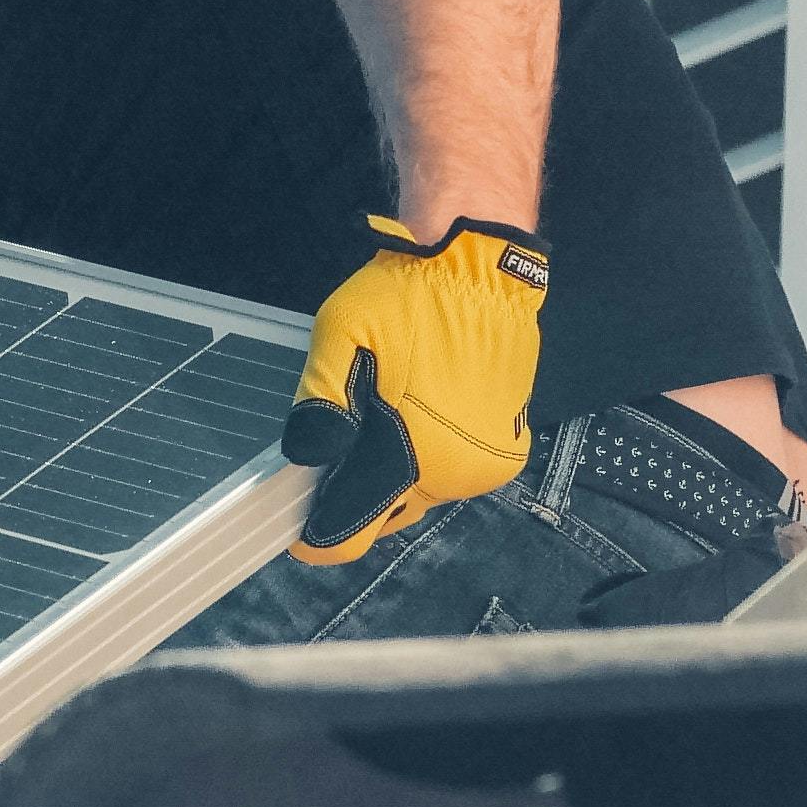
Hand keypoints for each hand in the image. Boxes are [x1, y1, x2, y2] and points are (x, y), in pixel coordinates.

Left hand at [282, 215, 548, 564]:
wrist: (482, 268)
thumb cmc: (407, 297)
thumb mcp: (341, 334)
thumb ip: (319, 402)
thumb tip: (307, 459)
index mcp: (411, 456)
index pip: (354, 530)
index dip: (320, 538)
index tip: (298, 533)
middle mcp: (454, 475)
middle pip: (388, 515)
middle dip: (358, 495)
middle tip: (337, 454)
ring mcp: (486, 464)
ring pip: (421, 494)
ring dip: (395, 476)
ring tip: (381, 423)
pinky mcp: (508, 448)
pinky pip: (453, 472)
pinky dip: (429, 458)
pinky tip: (418, 416)